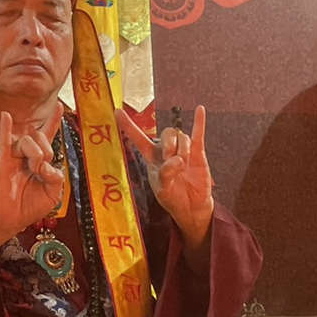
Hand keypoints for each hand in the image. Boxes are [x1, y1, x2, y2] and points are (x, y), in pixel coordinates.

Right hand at [0, 105, 65, 237]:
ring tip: (33, 169)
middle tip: (42, 169)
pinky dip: (5, 127)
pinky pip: (4, 140)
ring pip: (28, 140)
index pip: (48, 136)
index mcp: (41, 161)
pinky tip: (6, 116)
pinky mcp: (2, 161)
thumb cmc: (30, 206)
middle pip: (41, 137)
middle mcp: (27, 155)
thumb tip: (47, 164)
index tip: (59, 105)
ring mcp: (14, 157)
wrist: (10, 219)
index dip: (54, 121)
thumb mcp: (53, 193)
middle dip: (47, 150)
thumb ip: (56, 176)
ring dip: (36, 153)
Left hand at [117, 105, 214, 247]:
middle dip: (169, 145)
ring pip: (182, 136)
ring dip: (182, 149)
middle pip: (166, 133)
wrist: (191, 207)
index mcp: (152, 157)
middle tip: (172, 161)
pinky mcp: (198, 153)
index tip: (116, 111)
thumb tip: (178, 160)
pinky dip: (199, 121)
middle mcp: (166, 150)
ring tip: (184, 164)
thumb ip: (166, 174)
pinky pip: (198, 134)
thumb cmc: (172, 198)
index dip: (127, 125)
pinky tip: (200, 109)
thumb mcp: (162, 189)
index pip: (138, 138)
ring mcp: (183, 150)